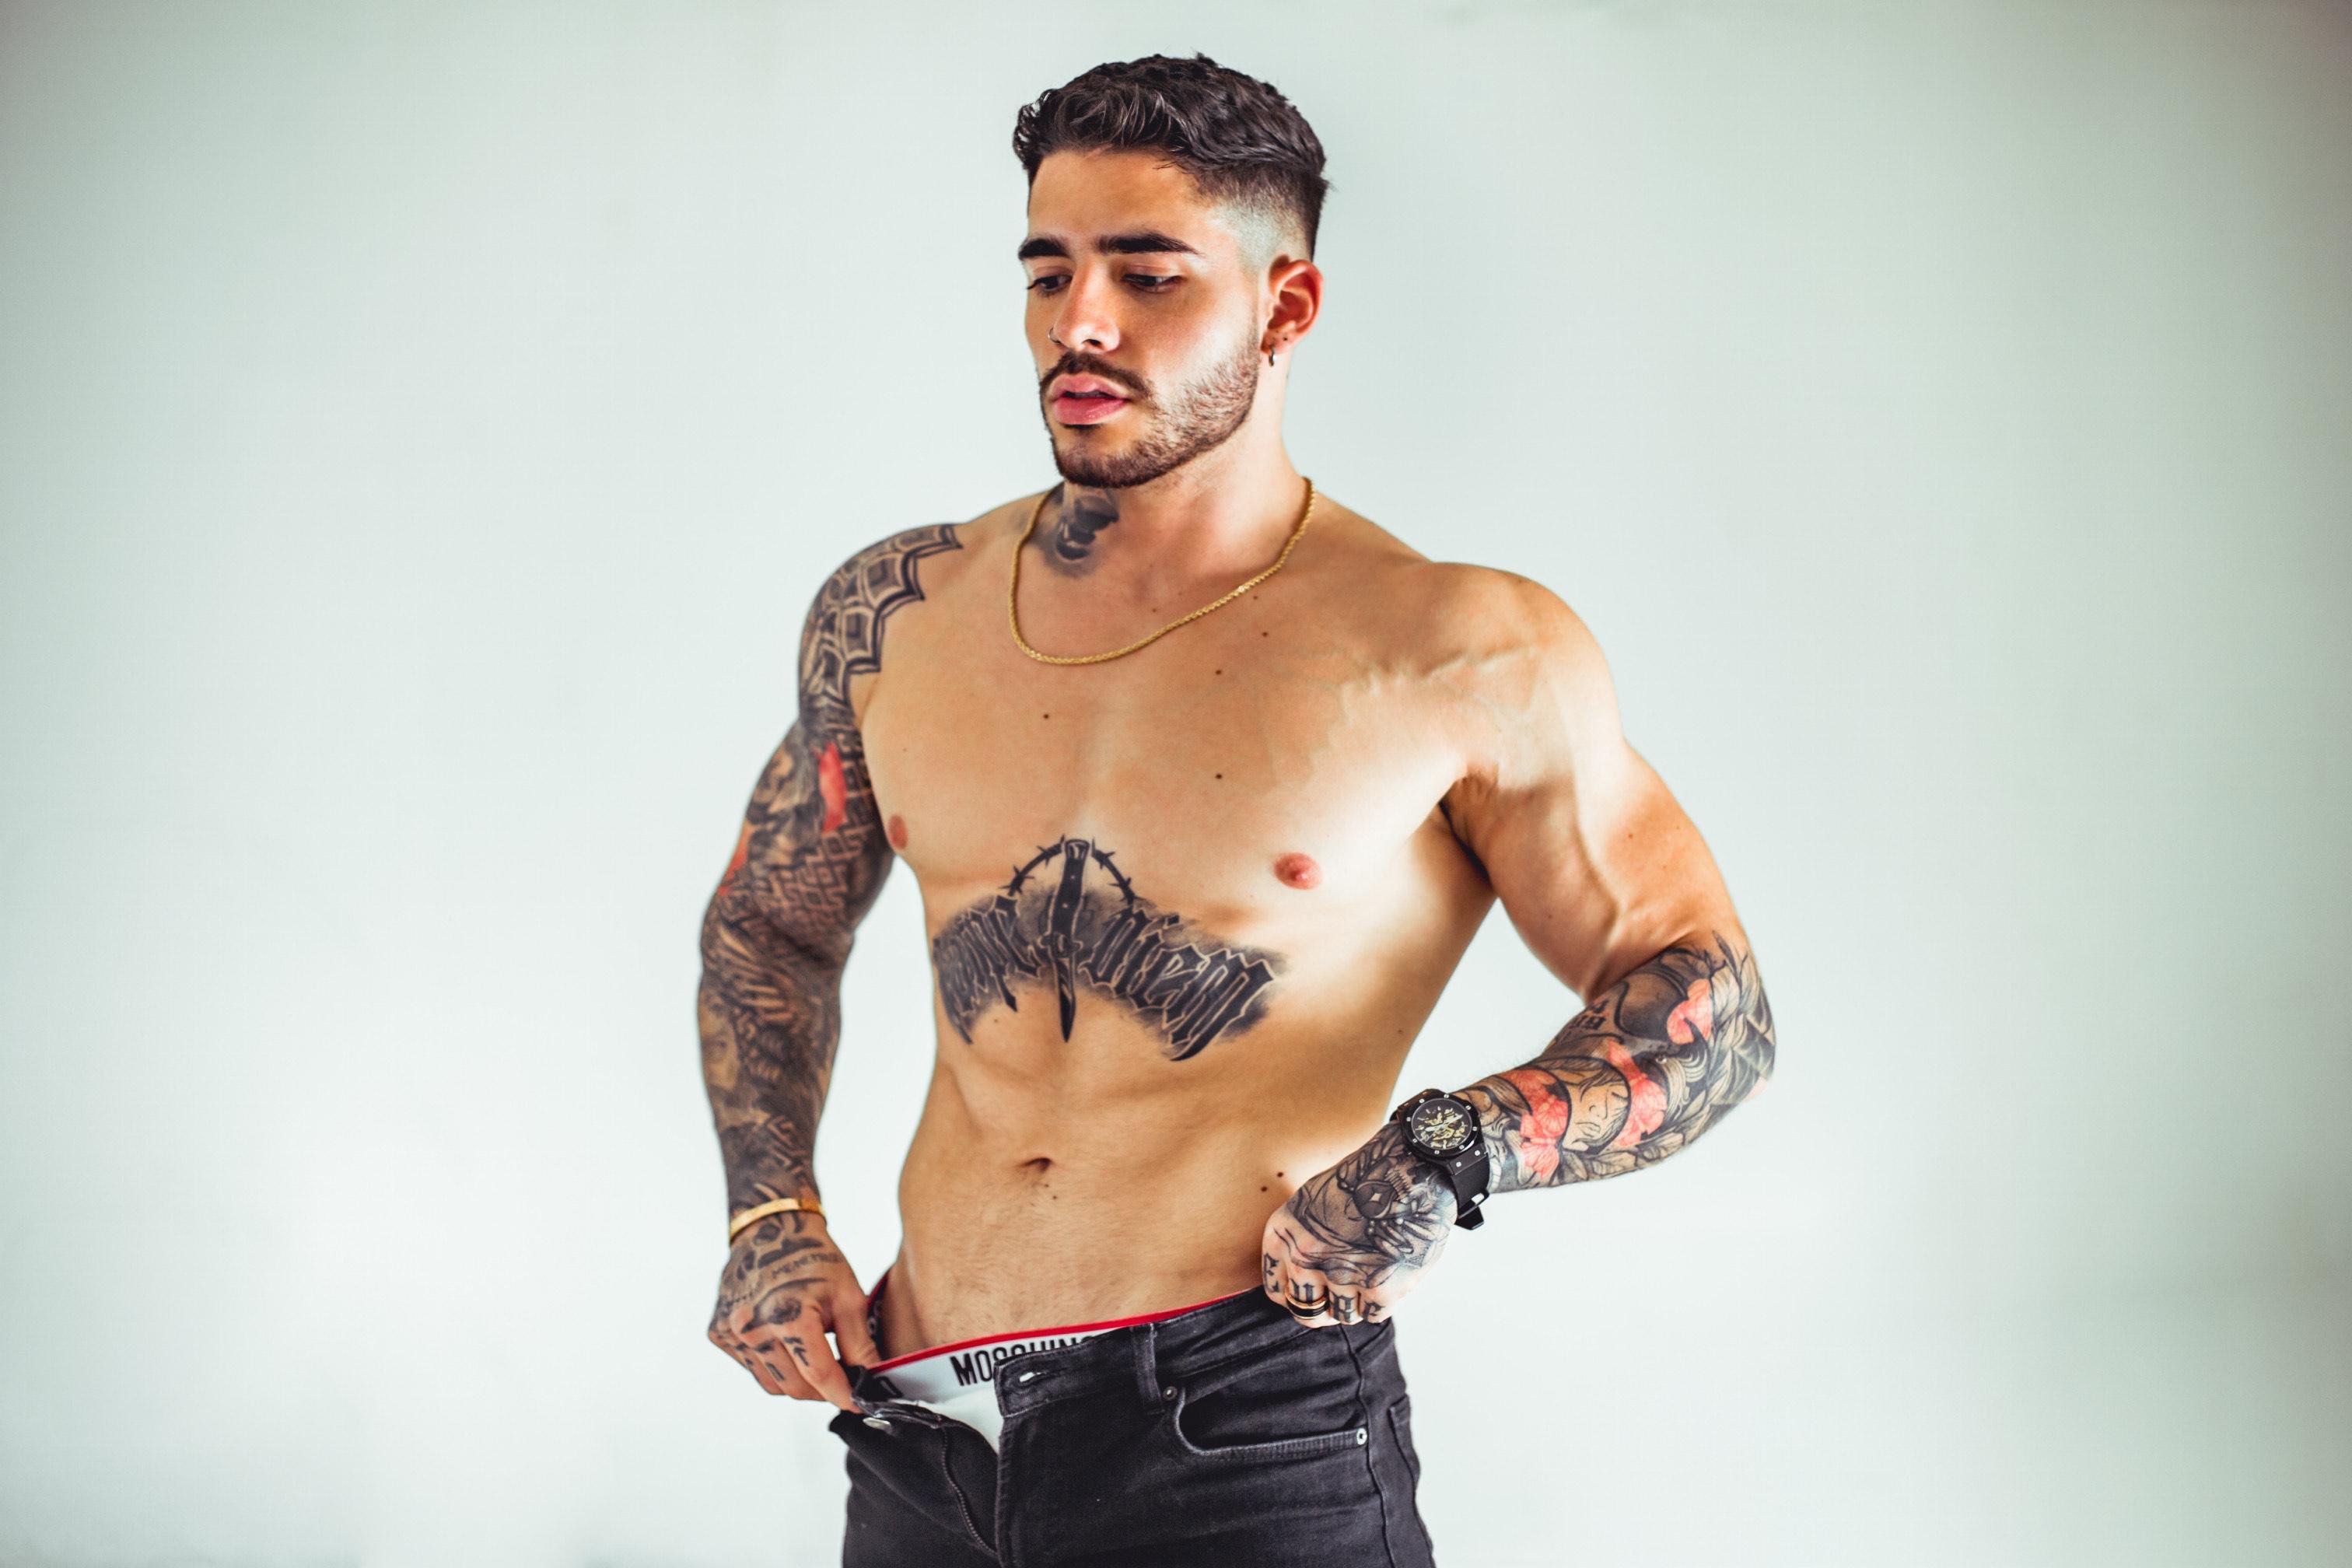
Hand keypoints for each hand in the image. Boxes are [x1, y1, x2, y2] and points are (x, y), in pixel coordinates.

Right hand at [706, 1210, 879, 1411]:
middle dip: (822, 1390)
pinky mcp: (719, 1333)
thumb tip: (873, 1383)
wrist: (770, 1228)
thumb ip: (860, 1345)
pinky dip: (772, 1366)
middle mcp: (754, 1328)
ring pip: (772, 1385)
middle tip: (841, 1377)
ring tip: (814, 1356)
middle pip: (795, 1388)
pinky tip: (785, 1342)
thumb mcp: (847, 1296)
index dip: (844, 1395)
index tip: (860, 1404)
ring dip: (797, 1381)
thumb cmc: (812, 1257)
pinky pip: (751, 1368)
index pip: (820, 1376)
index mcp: (789, 1316)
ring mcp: (732, 1333)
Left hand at [1260, 1120, 1455, 1327]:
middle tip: (1347, 1286)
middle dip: (1326, 1305)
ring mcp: (1342, 1275)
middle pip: (1306, 1312)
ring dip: (1358, 1299)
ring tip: (1373, 1265)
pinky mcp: (1379, 1288)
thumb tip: (1297, 1278)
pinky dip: (1384, 1297)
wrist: (1409, 1168)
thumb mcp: (1311, 1202)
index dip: (1298, 1294)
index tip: (1316, 1289)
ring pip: (1343, 1314)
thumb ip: (1298, 1241)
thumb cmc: (1364, 1181)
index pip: (1277, 1291)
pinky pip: (1373, 1313)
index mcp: (1283, 1236)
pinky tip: (1391, 1265)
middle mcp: (1305, 1258)